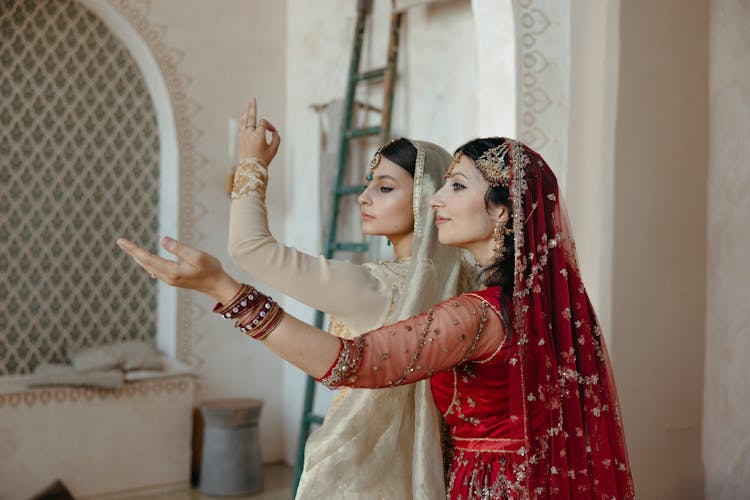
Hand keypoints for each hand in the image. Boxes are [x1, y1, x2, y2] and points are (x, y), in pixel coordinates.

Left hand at [116, 236, 241, 303]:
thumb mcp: (197, 256)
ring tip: (129, 248)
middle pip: (145, 263)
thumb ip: (179, 248)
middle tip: (120, 241)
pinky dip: (147, 262)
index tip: (121, 241)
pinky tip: (144, 259)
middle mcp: (167, 277)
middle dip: (133, 252)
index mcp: (171, 271)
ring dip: (139, 257)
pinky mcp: (173, 279)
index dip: (134, 249)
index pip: (147, 258)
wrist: (217, 285)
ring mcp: (169, 279)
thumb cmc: (210, 269)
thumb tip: (162, 240)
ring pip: (149, 267)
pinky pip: (155, 269)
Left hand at [238, 97, 280, 165]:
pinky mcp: (240, 138)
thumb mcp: (274, 150)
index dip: (269, 125)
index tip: (272, 132)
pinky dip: (242, 119)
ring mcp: (243, 135)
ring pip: (244, 120)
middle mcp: (249, 133)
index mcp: (258, 135)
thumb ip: (276, 139)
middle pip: (251, 116)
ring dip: (246, 112)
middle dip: (252, 107)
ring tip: (248, 105)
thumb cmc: (264, 159)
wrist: (251, 168)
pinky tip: (243, 115)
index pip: (263, 123)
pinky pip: (241, 125)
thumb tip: (275, 131)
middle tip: (253, 99)